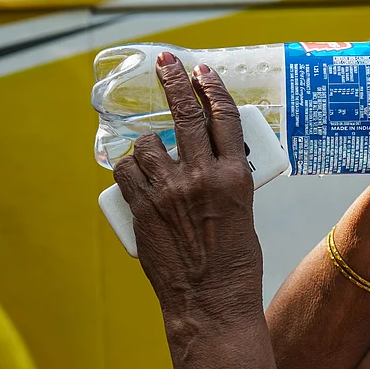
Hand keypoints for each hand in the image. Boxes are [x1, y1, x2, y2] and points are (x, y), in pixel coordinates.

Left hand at [113, 52, 263, 328]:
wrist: (211, 304)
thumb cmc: (235, 266)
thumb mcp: (243, 214)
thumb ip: (224, 182)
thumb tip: (204, 160)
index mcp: (235, 177)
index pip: (224, 117)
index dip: (212, 88)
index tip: (203, 70)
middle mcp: (201, 177)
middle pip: (185, 114)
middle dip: (174, 81)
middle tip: (167, 64)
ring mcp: (168, 191)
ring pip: (148, 143)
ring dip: (149, 145)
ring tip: (155, 158)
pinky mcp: (142, 208)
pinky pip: (126, 171)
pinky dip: (129, 170)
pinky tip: (137, 177)